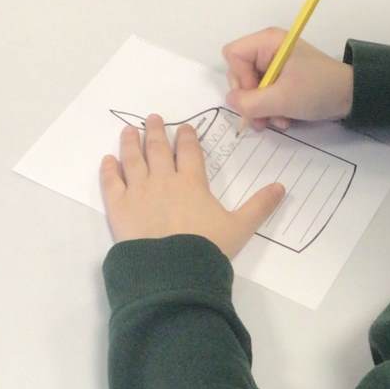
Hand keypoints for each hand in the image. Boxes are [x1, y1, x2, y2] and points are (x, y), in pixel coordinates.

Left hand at [100, 114, 284, 258]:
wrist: (173, 271)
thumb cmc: (207, 248)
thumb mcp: (240, 228)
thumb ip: (259, 206)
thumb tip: (282, 187)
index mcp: (192, 182)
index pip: (189, 152)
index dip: (186, 138)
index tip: (183, 127)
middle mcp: (163, 180)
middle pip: (157, 149)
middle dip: (155, 132)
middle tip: (151, 118)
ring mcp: (138, 191)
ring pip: (132, 160)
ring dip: (130, 143)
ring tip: (127, 130)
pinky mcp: (118, 207)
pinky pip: (111, 183)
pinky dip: (108, 170)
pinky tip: (107, 160)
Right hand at [222, 29, 353, 131]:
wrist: (352, 97)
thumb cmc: (319, 90)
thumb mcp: (283, 99)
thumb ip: (251, 102)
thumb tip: (231, 101)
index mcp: (268, 41)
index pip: (233, 55)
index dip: (239, 78)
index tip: (256, 96)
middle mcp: (268, 49)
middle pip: (239, 74)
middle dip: (251, 100)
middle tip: (263, 118)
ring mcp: (274, 65)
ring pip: (251, 88)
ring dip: (261, 109)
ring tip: (279, 121)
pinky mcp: (281, 79)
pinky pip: (263, 94)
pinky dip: (271, 109)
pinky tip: (285, 119)